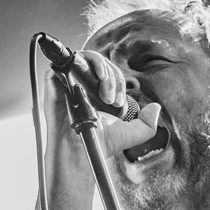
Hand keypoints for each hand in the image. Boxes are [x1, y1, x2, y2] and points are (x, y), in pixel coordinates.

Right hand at [44, 50, 159, 163]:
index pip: (109, 75)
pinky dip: (85, 63)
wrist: (82, 149)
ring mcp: (67, 81)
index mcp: (96, 93)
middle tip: (112, 100)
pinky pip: (69, 60)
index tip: (119, 103)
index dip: (118, 83)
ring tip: (105, 92)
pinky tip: (96, 78)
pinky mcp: (54, 79)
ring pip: (87, 59)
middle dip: (112, 79)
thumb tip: (156, 108)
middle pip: (100, 64)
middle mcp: (81, 85)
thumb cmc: (100, 143)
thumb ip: (148, 123)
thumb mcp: (132, 134)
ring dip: (103, 71)